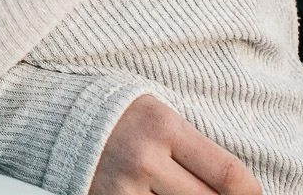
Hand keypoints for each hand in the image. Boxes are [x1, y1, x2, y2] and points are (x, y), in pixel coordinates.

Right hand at [89, 95, 260, 194]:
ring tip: (179, 193)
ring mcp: (122, 187)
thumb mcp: (158, 115)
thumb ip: (193, 148)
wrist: (51, 116)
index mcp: (163, 126)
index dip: (250, 193)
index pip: (228, 173)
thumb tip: (238, 189)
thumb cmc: (116, 115)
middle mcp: (143, 158)